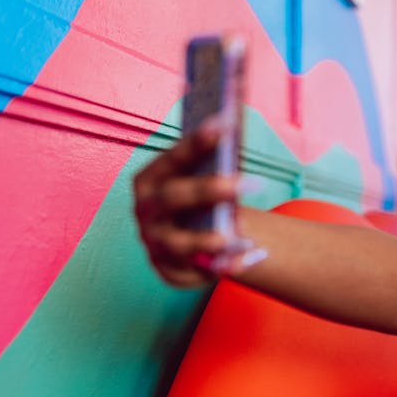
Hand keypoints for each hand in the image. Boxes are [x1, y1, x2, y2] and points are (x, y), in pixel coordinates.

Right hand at [133, 121, 265, 286]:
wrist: (191, 239)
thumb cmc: (200, 200)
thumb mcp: (203, 179)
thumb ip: (214, 163)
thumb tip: (236, 130)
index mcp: (150, 180)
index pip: (171, 158)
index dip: (196, 142)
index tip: (225, 124)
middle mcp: (146, 211)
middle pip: (173, 198)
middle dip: (210, 189)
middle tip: (248, 183)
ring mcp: (154, 243)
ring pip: (178, 243)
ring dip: (209, 239)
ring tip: (240, 237)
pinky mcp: (169, 270)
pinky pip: (196, 272)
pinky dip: (224, 266)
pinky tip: (250, 257)